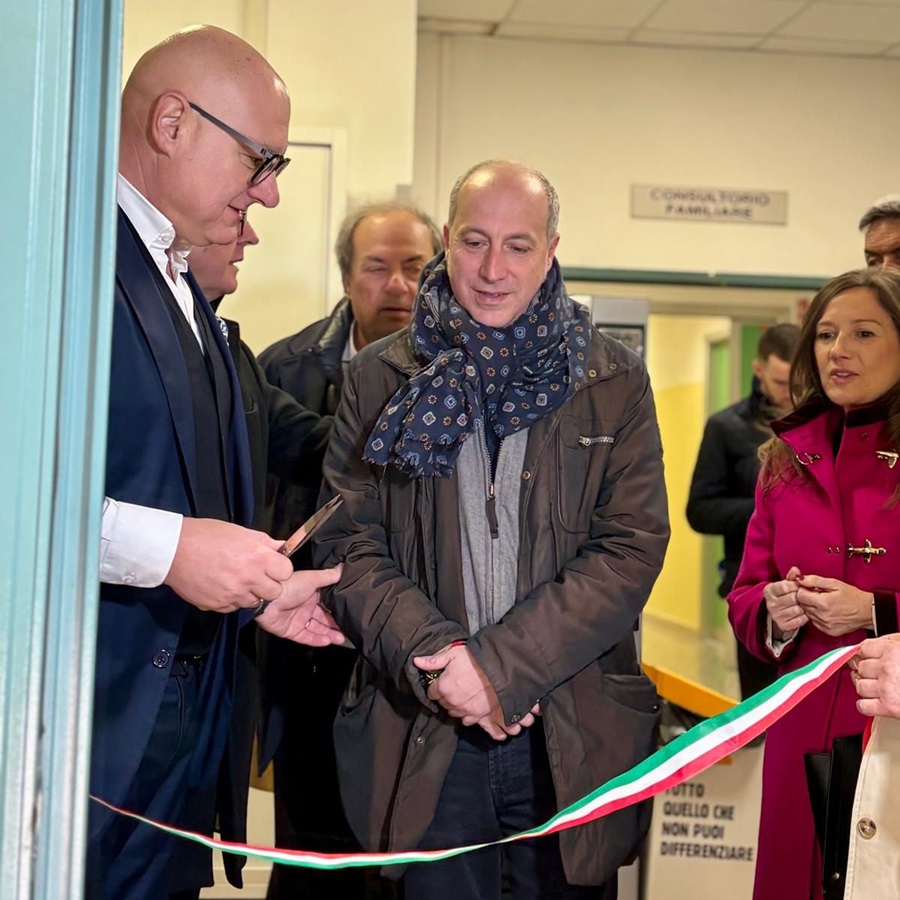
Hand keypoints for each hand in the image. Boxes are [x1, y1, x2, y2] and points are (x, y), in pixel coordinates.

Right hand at [164, 518, 292, 611]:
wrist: (172, 550)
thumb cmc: (205, 536)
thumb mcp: (240, 532)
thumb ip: (264, 542)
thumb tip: (282, 547)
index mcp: (257, 557)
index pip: (286, 572)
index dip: (280, 568)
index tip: (272, 566)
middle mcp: (248, 578)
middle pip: (275, 592)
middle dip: (269, 584)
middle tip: (256, 575)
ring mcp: (232, 594)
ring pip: (254, 602)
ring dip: (250, 593)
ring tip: (236, 579)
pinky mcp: (217, 605)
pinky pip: (233, 608)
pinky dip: (231, 600)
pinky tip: (222, 586)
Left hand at [256, 565, 348, 645]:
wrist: (268, 600)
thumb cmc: (288, 586)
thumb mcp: (312, 578)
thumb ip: (329, 576)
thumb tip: (342, 568)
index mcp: (311, 594)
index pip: (328, 604)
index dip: (338, 609)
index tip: (350, 613)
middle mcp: (305, 607)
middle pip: (324, 618)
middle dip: (336, 625)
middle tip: (349, 629)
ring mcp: (298, 620)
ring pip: (318, 629)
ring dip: (330, 634)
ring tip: (341, 638)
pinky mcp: (291, 631)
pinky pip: (307, 637)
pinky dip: (317, 640)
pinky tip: (328, 641)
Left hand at [412, 645, 536, 740]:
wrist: (501, 665)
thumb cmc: (476, 658)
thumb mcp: (453, 653)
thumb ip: (434, 660)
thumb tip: (417, 662)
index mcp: (444, 688)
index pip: (432, 693)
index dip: (437, 686)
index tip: (441, 682)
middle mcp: (455, 704)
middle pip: (445, 706)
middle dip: (448, 698)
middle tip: (455, 688)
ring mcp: (471, 713)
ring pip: (459, 716)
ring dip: (461, 709)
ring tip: (466, 700)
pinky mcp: (486, 717)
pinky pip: (483, 728)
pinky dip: (484, 725)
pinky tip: (482, 719)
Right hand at [764, 566, 806, 637]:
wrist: (779, 613)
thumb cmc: (785, 595)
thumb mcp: (786, 584)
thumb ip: (791, 577)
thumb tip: (796, 569)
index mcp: (769, 591)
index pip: (785, 586)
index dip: (796, 586)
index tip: (801, 586)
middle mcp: (770, 603)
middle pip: (793, 598)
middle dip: (801, 597)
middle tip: (805, 596)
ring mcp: (775, 615)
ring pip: (797, 610)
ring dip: (804, 607)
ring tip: (804, 605)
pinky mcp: (782, 625)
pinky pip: (800, 620)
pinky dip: (804, 617)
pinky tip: (803, 613)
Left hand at [795, 574, 872, 636]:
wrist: (868, 612)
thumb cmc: (853, 597)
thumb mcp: (834, 583)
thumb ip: (814, 580)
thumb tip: (798, 579)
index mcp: (823, 603)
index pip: (799, 595)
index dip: (803, 589)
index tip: (809, 587)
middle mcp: (822, 616)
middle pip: (802, 605)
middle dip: (806, 598)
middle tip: (818, 594)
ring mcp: (825, 625)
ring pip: (807, 613)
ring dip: (811, 607)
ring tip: (824, 602)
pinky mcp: (827, 631)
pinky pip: (814, 622)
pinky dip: (817, 616)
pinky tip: (826, 611)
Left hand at [850, 634, 899, 716]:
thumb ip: (890, 644)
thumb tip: (870, 646)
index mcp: (894, 651)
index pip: (863, 648)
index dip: (862, 653)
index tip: (863, 657)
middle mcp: (887, 668)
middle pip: (859, 667)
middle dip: (864, 671)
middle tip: (873, 674)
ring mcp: (886, 689)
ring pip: (859, 685)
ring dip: (865, 688)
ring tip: (876, 688)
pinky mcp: (889, 708)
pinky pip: (863, 705)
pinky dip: (865, 705)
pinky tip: (873, 702)